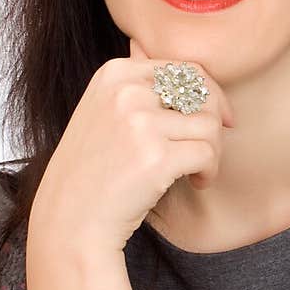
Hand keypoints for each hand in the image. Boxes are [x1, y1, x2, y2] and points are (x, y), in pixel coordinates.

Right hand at [29, 37, 235, 252]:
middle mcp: (126, 92)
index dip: (210, 95)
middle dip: (214, 124)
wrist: (70, 219)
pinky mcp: (156, 157)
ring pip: (210, 125)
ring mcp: (140, 123)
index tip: (218, 120)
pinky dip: (209, 171)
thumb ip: (138, 87)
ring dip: (213, 151)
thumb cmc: (93, 171)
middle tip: (206, 151)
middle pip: (202, 94)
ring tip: (197, 171)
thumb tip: (186, 71)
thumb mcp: (103, 112)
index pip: (185, 70)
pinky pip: (208, 153)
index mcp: (114, 74)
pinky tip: (196, 183)